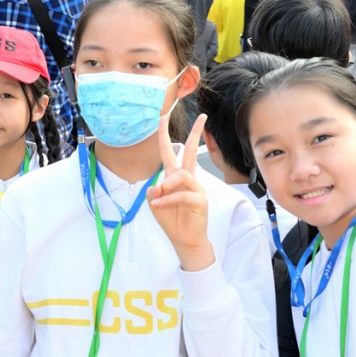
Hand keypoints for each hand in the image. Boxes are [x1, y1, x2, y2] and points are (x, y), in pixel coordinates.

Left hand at [147, 114, 213, 270]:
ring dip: (166, 185)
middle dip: (196, 133)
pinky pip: (182, 194)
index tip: (163, 117)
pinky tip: (158, 205)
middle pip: (191, 151)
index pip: (170, 151)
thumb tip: (156, 186)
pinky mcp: (200, 200)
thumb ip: (153, 192)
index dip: (164, 134)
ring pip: (181, 175)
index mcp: (175, 176)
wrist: (185, 239)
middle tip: (202, 117)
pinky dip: (168, 199)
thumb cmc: (172, 219)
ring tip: (158, 198)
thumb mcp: (155, 203)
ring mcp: (196, 188)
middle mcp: (187, 178)